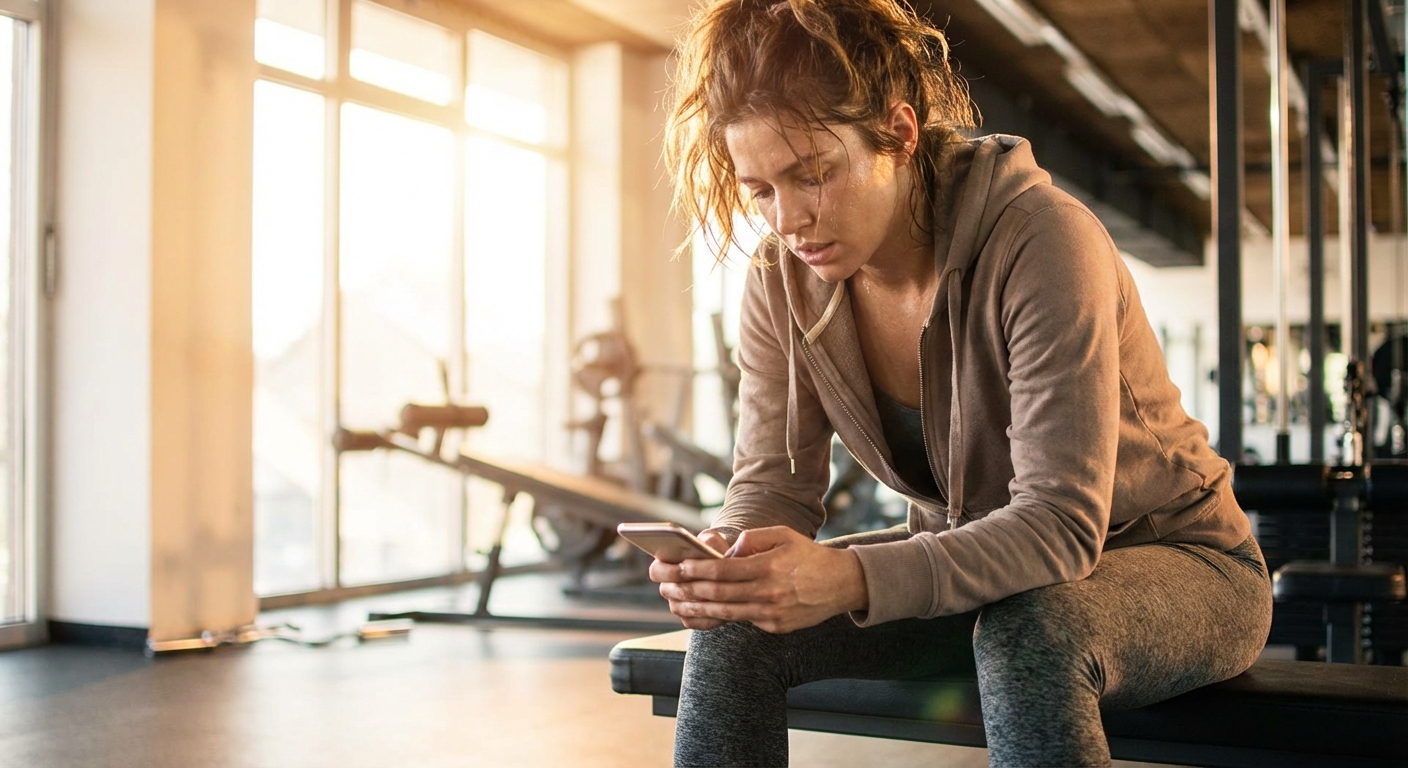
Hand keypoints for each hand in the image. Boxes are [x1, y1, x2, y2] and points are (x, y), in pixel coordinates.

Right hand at [648, 529, 732, 629]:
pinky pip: (696, 622)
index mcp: (664, 565)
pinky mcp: (690, 620)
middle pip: (668, 591)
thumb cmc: (715, 551)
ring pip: (683, 608)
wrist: (727, 570)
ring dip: (700, 602)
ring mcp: (677, 605)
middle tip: (704, 582)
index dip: (668, 570)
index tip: (684, 565)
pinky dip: (710, 617)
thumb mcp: (715, 542)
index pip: (656, 570)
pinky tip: (725, 610)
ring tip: (717, 598)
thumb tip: (717, 543)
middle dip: (686, 586)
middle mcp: (667, 587)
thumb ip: (711, 541)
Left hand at [650, 526, 868, 633]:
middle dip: (687, 589)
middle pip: (718, 595)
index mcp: (769, 568)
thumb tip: (725, 553)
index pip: (723, 572)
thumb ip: (752, 540)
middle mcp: (769, 593)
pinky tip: (701, 611)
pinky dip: (718, 616)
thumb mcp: (783, 535)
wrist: (841, 584)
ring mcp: (772, 614)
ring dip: (696, 607)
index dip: (696, 570)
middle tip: (665, 584)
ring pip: (725, 613)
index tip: (677, 566)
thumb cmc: (808, 555)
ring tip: (676, 601)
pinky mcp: (775, 627)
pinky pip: (742, 620)